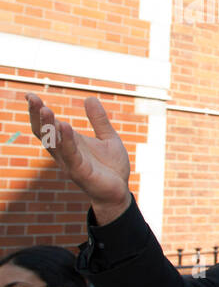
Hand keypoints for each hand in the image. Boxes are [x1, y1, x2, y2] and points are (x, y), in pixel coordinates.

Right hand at [26, 93, 131, 221]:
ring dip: (48, 126)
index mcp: (68, 143)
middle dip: (36, 116)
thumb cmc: (110, 167)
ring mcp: (69, 162)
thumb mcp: (107, 138)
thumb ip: (98, 119)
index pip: (47, 126)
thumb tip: (89, 98)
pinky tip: (64, 126)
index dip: (37, 111)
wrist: (119, 191)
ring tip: (45, 109)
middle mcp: (64, 152)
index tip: (30, 95)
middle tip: (32, 99)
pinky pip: (70, 154)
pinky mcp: (79, 171)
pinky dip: (66, 140)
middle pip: (44, 133)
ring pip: (53, 143)